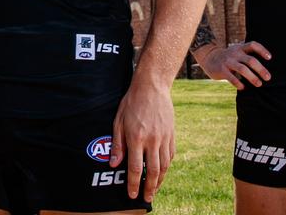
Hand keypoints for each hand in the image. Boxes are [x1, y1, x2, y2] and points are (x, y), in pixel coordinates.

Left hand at [109, 80, 174, 202]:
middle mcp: (152, 140)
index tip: (132, 195)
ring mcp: (164, 138)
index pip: (136, 168)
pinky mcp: (171, 134)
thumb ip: (117, 144)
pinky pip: (170, 155)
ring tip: (154, 189)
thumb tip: (114, 164)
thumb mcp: (118, 121)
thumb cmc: (131, 103)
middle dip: (149, 188)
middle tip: (146, 198)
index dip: (134, 184)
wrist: (152, 86)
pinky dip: (166, 167)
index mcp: (137, 137)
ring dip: (160, 180)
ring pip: (164, 166)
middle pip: (153, 171)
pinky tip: (162, 172)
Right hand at [196, 41, 271, 89]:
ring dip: (252, 77)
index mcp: (240, 48)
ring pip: (243, 69)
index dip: (262, 50)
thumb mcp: (237, 52)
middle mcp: (235, 54)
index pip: (253, 45)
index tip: (269, 58)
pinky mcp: (222, 70)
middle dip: (261, 69)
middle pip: (250, 60)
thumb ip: (248, 55)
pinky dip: (239, 83)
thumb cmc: (230, 58)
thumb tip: (265, 68)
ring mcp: (228, 62)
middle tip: (268, 78)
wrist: (209, 58)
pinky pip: (232, 78)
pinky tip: (243, 88)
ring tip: (259, 84)